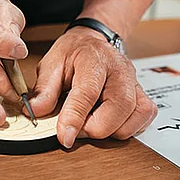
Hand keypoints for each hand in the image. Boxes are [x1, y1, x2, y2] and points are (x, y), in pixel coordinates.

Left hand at [29, 27, 156, 147]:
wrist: (94, 42)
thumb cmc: (73, 53)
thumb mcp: (51, 64)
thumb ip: (44, 89)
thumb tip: (35, 112)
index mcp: (94, 59)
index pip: (87, 92)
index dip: (74, 118)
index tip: (64, 137)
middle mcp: (120, 71)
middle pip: (117, 109)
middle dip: (93, 128)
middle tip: (74, 128)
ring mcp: (135, 83)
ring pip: (132, 119)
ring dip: (109, 130)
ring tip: (89, 122)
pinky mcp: (144, 96)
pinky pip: (143, 120)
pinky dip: (126, 129)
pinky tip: (108, 122)